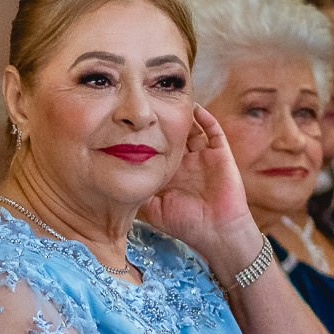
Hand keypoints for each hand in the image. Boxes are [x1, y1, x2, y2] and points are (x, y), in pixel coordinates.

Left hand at [141, 105, 261, 267]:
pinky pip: (213, 131)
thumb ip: (137, 192)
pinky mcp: (221, 155)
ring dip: (181, 116)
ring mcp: (203, 157)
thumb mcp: (153, 209)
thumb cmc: (186, 225)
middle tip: (148, 104)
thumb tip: (113, 180)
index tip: (129, 122)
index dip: (144, 136)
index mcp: (169, 172)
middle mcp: (185, 162)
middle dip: (161, 121)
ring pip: (191, 129)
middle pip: (172, 134)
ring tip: (169, 100)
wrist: (217, 234)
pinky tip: (194, 107)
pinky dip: (205, 118)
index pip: (154, 148)